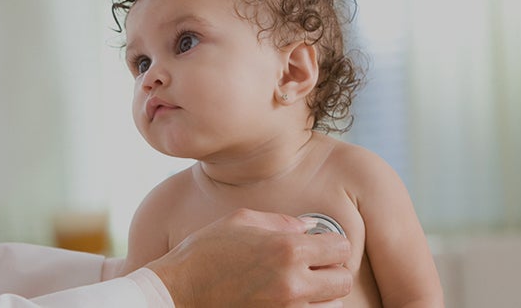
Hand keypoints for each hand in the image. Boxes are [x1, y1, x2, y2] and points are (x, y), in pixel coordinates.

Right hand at [145, 208, 351, 306]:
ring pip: (333, 306)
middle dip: (331, 271)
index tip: (321, 247)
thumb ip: (280, 221)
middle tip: (313, 267)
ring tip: (299, 286)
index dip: (332, 245)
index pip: (341, 248)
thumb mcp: (239, 222)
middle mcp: (293, 283)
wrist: (177, 293)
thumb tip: (308, 227)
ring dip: (322, 296)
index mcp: (286, 249)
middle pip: (343, 281)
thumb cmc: (203, 254)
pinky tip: (289, 301)